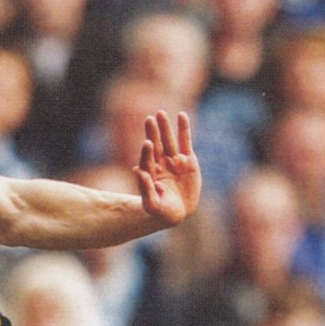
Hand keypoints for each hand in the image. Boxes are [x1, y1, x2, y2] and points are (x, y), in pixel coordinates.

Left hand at [134, 111, 201, 226]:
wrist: (179, 212)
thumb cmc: (162, 211)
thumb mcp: (152, 204)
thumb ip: (145, 188)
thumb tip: (136, 170)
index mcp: (150, 172)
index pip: (147, 159)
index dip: (146, 152)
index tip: (147, 143)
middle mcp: (160, 163)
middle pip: (155, 145)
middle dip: (153, 133)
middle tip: (149, 119)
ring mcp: (174, 160)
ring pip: (169, 141)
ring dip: (165, 127)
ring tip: (161, 113)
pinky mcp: (188, 159)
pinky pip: (186, 141)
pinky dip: (184, 129)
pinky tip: (182, 115)